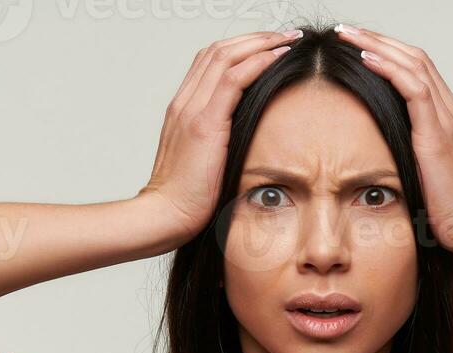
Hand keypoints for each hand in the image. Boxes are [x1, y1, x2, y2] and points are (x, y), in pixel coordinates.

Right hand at [137, 30, 300, 246]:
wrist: (165, 216)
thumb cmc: (185, 200)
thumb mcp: (203, 164)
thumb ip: (217, 145)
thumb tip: (243, 145)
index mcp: (183, 110)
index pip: (210, 63)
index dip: (240, 49)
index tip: (268, 47)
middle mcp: (184, 103)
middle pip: (217, 51)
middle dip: (254, 38)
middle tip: (284, 35)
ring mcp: (192, 110)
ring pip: (225, 56)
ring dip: (260, 43)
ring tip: (287, 39)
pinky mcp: (205, 124)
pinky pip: (233, 79)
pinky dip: (258, 62)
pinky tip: (278, 57)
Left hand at [332, 24, 452, 261]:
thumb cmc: (448, 211)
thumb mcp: (423, 175)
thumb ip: (408, 156)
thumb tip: (377, 156)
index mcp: (447, 119)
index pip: (417, 70)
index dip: (388, 52)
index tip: (358, 46)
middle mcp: (450, 112)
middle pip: (414, 57)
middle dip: (378, 39)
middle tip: (346, 30)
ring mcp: (446, 119)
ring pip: (412, 64)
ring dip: (377, 45)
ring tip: (348, 34)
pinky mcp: (438, 133)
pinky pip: (414, 87)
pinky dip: (388, 68)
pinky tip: (365, 58)